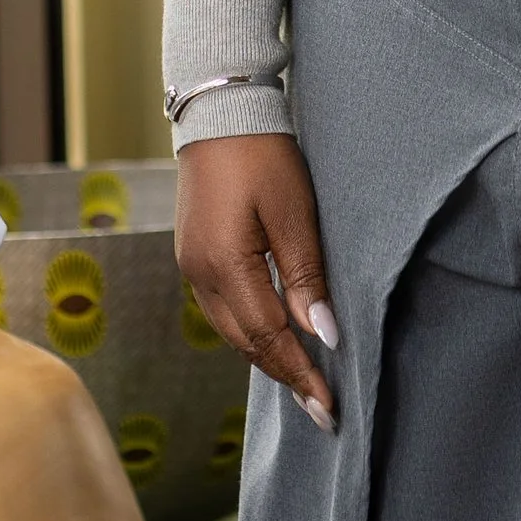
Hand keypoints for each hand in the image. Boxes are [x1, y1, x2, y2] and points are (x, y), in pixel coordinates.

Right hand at [175, 132, 338, 429]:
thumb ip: (305, 276)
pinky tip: (272, 338)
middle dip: (284, 376)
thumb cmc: (262, 154)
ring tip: (301, 381)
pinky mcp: (193, 254)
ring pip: (231, 330)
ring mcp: (191, 265)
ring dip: (266, 357)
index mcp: (224, 265)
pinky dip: (250, 331)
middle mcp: (199, 274)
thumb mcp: (294, 213)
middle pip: (245, 342)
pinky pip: (222, 310)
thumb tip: (322, 334)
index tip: (329, 407)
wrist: (219, 111)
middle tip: (321, 410)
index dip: (300, 373)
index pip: (268, 337)